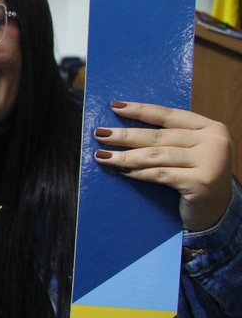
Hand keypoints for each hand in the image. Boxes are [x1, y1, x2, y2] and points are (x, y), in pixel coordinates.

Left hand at [95, 101, 233, 231]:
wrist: (218, 210)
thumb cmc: (197, 178)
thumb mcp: (190, 152)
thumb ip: (171, 139)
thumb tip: (125, 129)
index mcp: (211, 128)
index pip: (169, 115)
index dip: (141, 110)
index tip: (115, 106)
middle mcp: (214, 142)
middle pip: (159, 136)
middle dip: (125, 135)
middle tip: (100, 134)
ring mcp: (209, 162)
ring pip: (156, 155)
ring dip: (125, 156)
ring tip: (102, 155)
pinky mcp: (200, 183)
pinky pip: (160, 174)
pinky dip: (138, 172)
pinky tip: (122, 171)